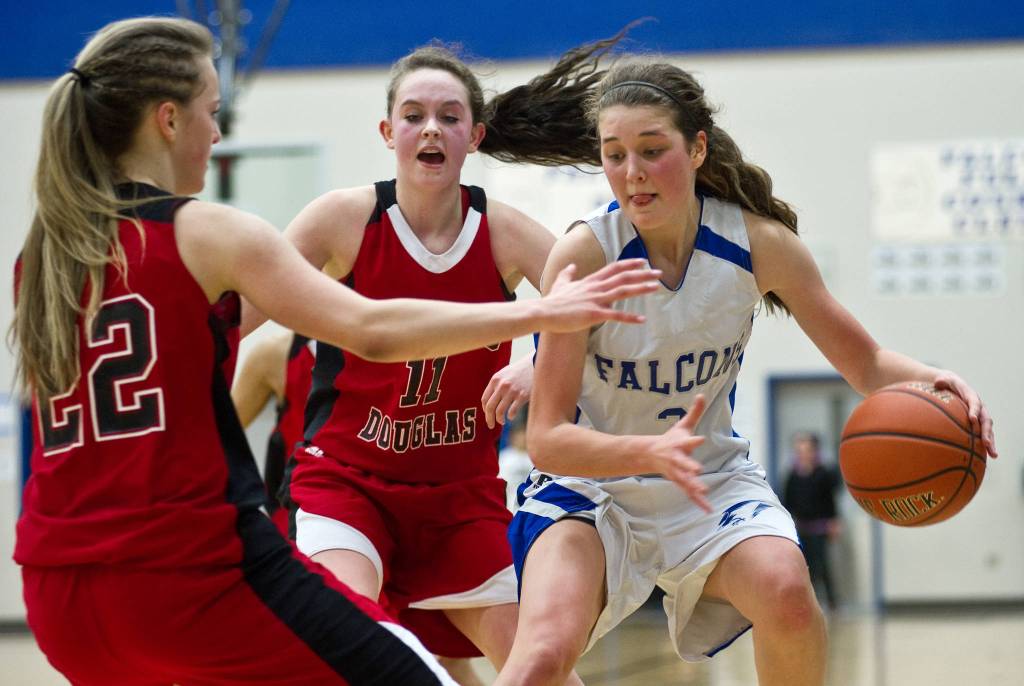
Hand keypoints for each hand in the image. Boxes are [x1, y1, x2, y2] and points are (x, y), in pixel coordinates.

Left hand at [482, 358, 532, 428]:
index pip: (485, 399)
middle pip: (490, 407)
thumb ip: (496, 386)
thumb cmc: (519, 371)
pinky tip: (511, 416)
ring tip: (501, 422)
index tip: (488, 414)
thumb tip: (489, 403)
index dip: (485, 409)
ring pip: (500, 411)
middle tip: (491, 425)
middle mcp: (501, 385)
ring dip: (499, 420)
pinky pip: (512, 411)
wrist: (535, 364)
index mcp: (495, 380)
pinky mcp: (522, 396)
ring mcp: (512, 391)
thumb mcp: (504, 374)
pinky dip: (510, 417)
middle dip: (489, 419)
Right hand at [539, 259, 659, 332]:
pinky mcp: (593, 314)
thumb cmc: (552, 300)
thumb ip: (567, 274)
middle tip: (659, 273)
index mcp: (590, 281)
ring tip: (656, 287)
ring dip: (641, 288)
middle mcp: (596, 287)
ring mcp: (595, 300)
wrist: (544, 312)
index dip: (629, 264)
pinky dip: (630, 318)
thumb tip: (570, 266)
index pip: (614, 268)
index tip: (643, 261)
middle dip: (642, 274)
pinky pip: (615, 316)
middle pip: (623, 277)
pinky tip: (642, 319)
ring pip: (623, 291)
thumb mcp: (560, 283)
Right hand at [646, 395, 710, 511]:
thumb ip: (695, 412)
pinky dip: (698, 501)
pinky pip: (690, 493)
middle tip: (697, 470)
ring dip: (693, 486)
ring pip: (685, 480)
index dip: (693, 441)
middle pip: (683, 463)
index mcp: (679, 445)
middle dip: (689, 467)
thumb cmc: (671, 440)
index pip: (687, 441)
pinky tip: (708, 509)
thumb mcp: (682, 425)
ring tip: (703, 491)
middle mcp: (677, 460)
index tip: (700, 439)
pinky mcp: (680, 482)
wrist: (651, 455)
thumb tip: (702, 394)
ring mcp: (677, 472)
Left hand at [933, 371, 996, 457]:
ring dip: (990, 442)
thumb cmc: (945, 383)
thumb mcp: (943, 380)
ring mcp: (980, 415)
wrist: (952, 385)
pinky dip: (985, 444)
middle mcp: (978, 406)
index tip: (972, 419)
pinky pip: (982, 433)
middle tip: (986, 444)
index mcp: (970, 395)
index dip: (974, 410)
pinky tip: (986, 457)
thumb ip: (941, 381)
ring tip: (993, 455)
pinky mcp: (977, 422)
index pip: (974, 403)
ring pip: (987, 429)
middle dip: (986, 432)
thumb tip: (938, 383)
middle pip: (985, 419)